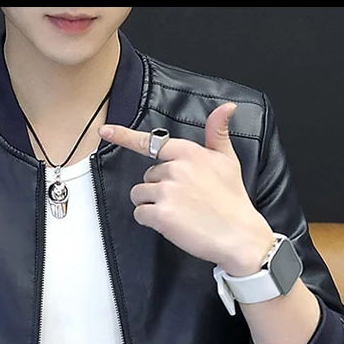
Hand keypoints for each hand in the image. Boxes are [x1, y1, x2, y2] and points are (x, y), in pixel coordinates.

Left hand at [99, 104, 274, 275]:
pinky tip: (171, 223)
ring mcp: (167, 191)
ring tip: (178, 211)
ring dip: (152, 204)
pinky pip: (140, 213)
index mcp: (189, 153)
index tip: (104, 131)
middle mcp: (176, 168)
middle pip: (147, 175)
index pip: (152, 142)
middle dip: (158, 187)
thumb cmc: (233, 200)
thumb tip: (226, 107)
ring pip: (139, 194)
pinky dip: (150, 221)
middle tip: (184, 199)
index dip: (124, 136)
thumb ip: (218, 133)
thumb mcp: (228, 160)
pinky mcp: (161, 214)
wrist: (239, 235)